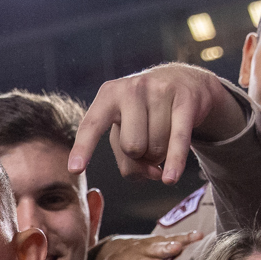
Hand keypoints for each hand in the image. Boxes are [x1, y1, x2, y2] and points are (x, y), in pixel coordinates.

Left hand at [70, 64, 245, 182]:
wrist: (183, 80)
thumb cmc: (145, 112)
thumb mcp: (126, 129)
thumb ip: (128, 159)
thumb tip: (151, 174)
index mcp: (109, 95)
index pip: (92, 125)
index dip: (83, 148)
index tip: (75, 169)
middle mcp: (132, 89)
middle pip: (132, 148)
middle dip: (141, 156)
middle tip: (148, 143)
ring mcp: (160, 91)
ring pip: (156, 148)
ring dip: (161, 154)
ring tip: (163, 137)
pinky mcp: (186, 100)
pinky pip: (178, 140)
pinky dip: (174, 162)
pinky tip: (170, 179)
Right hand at [95, 231, 202, 259]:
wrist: (108, 252)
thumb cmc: (140, 252)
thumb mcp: (156, 248)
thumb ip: (176, 245)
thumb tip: (203, 238)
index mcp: (154, 244)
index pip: (171, 239)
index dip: (185, 238)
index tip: (199, 237)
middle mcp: (142, 248)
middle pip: (155, 247)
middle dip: (166, 248)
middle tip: (177, 248)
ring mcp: (128, 258)